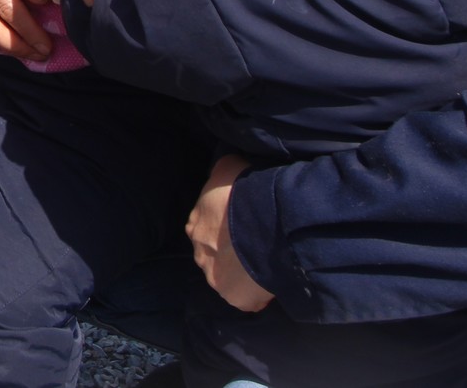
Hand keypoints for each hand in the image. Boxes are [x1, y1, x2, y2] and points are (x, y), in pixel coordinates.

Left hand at [187, 155, 275, 311]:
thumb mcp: (227, 168)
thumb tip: (224, 170)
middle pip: (216, 255)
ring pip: (230, 277)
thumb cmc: (244, 192)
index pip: (208, 228)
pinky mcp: (234, 298)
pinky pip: (248, 298)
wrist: (263, 222)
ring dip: (245, 272)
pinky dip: (259, 293)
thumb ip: (222, 172)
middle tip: (257, 244)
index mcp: (195, 224)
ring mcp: (215, 278)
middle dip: (234, 252)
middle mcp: (199, 253)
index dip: (227, 228)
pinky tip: (271, 279)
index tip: (245, 226)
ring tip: (266, 262)